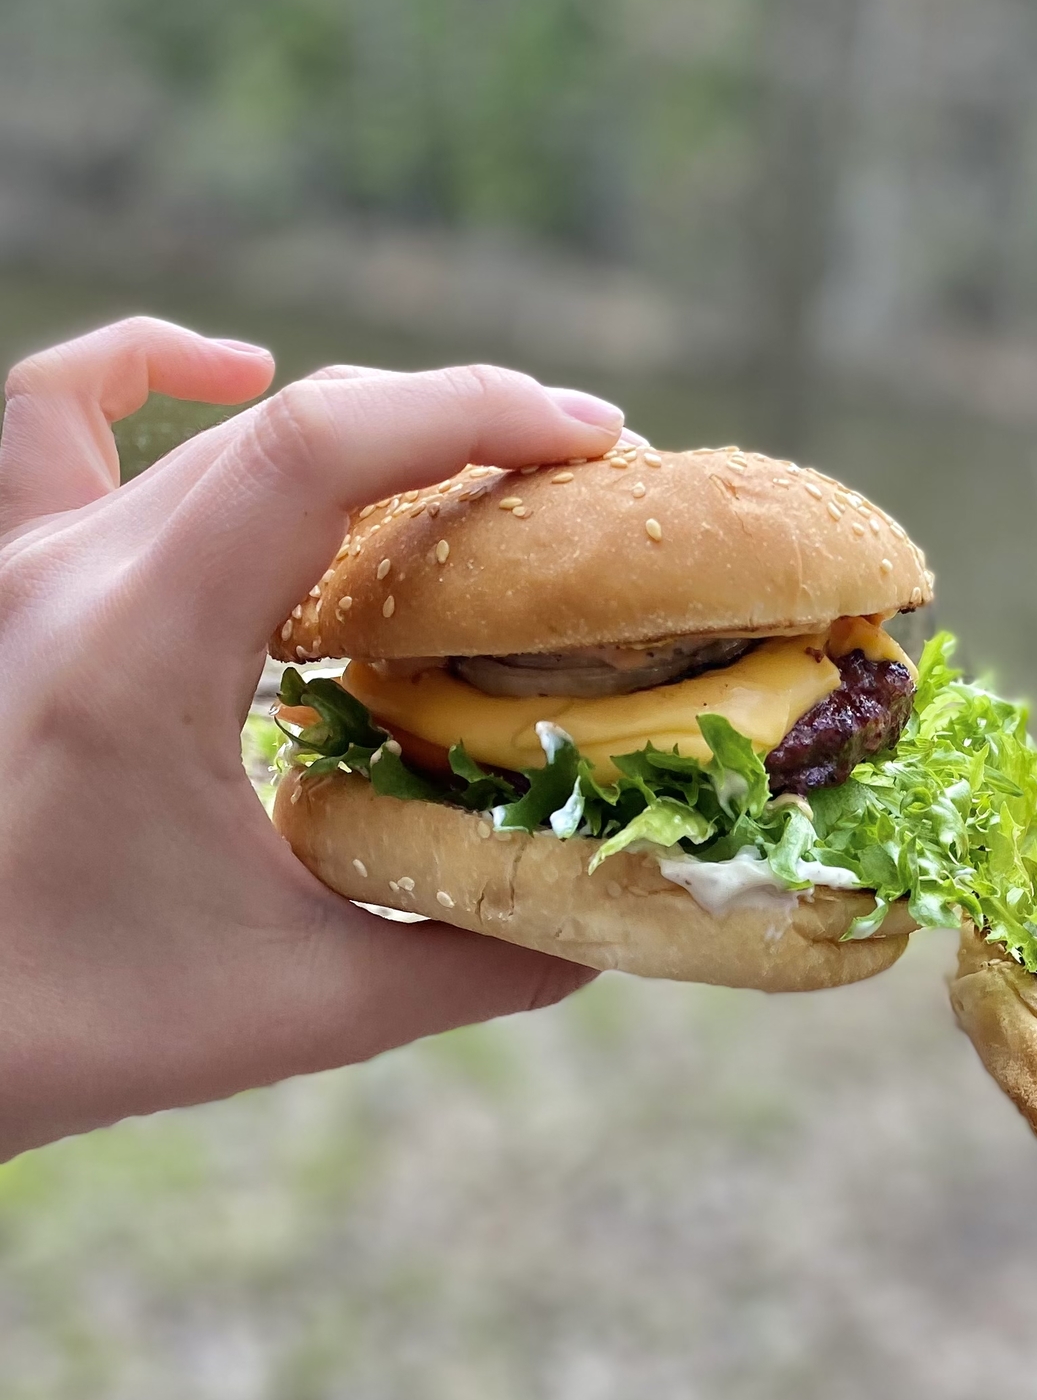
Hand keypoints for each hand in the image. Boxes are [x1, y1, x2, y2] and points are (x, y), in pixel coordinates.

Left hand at [0, 316, 627, 1161]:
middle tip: (568, 496)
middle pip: (288, 430)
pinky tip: (225, 371)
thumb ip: (472, 961)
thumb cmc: (79, 1027)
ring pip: (202, 431)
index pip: (315, 449)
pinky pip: (49, 418)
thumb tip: (612, 923)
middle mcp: (69, 576)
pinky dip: (146, 371)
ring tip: (448, 459)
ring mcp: (16, 569)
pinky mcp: (0, 590)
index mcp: (142, 649)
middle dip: (451, 433)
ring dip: (343, 424)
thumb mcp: (302, 1008)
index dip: (468, 412)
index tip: (587, 440)